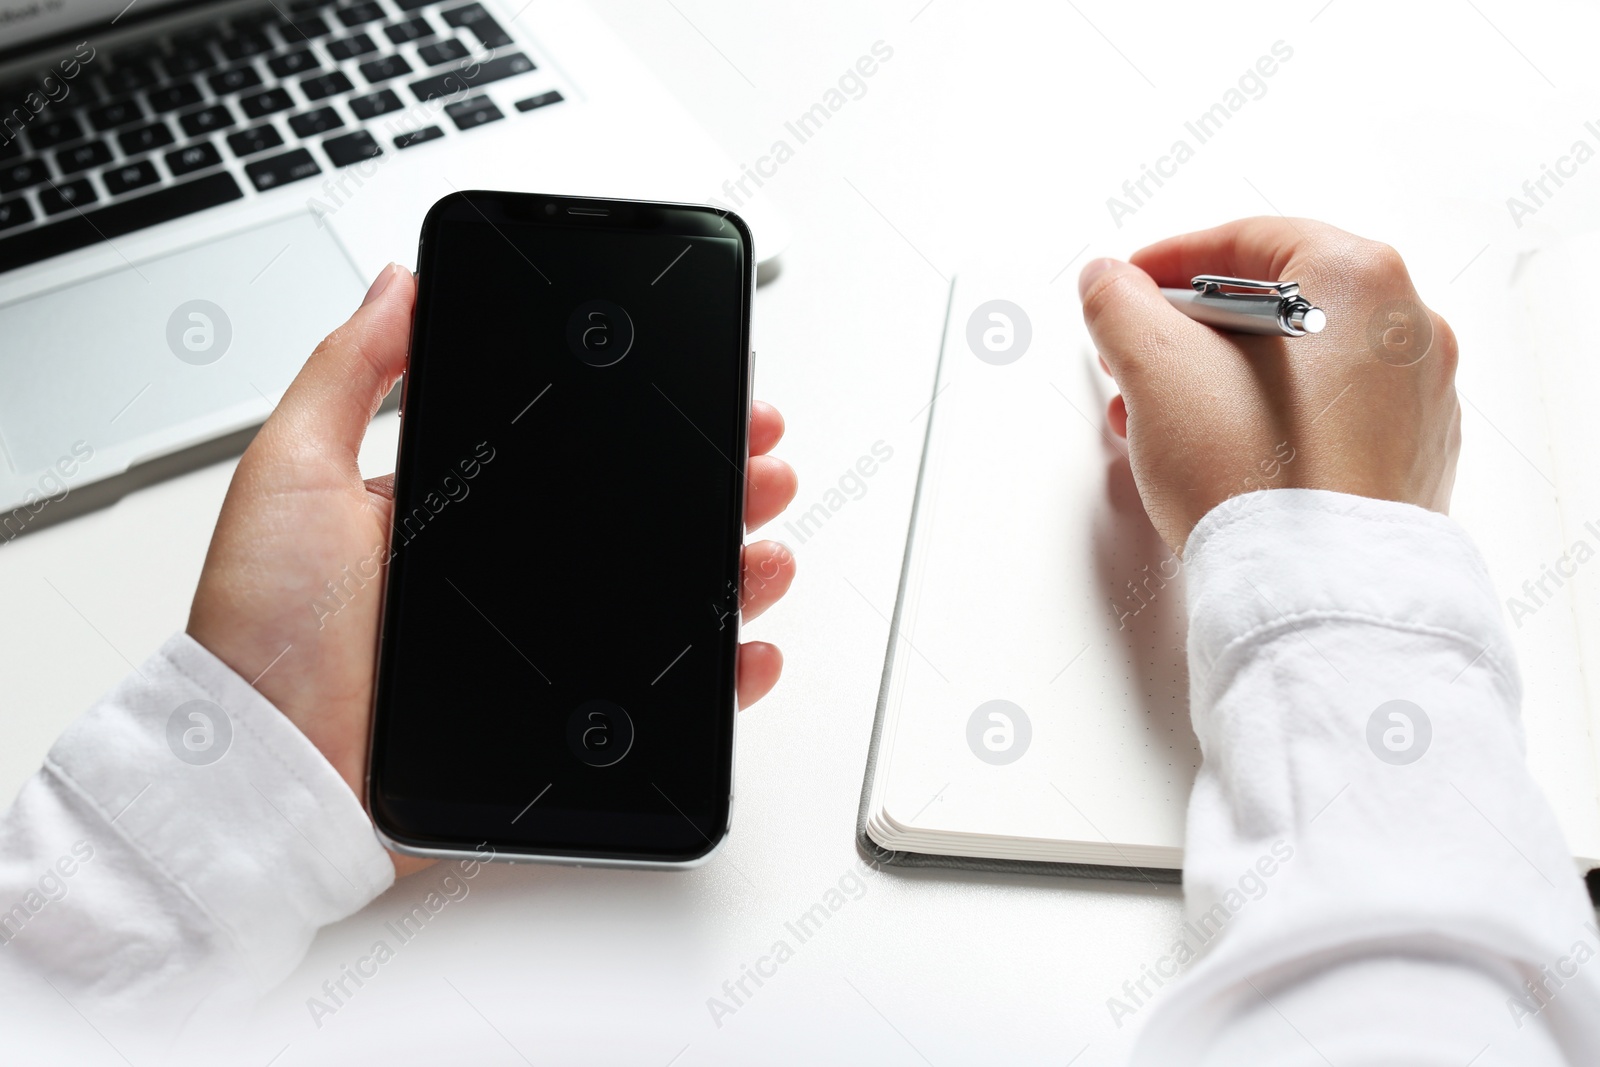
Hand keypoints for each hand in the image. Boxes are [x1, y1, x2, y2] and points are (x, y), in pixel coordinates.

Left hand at [187, 264, 797, 876]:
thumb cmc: (263, 634)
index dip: (637, 422)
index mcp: (452, 512)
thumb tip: (398, 282)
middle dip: (713, 482)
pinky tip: (748, 646)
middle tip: (760, 459)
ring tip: (766, 546)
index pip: (570, 453)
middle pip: (634, 522)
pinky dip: (718, 678)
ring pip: (662, 602)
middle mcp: (503, 577)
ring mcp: (536, 649)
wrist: (265, 775)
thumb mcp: (290, 472)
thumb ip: (347, 373)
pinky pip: (660, 701)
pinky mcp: (555, 725)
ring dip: (733, 567)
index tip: (694, 388)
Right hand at [1078, 217, 1459, 554]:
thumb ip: (1120, 306)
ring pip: (1302, 362)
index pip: (1248, 240)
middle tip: (1138, 357)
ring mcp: (1419, 397)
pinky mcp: (1413, 459)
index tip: (1128, 287)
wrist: (1318, 590)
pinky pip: (1329, 414)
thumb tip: (1109, 284)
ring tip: (1162, 418)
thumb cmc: (1258, 477)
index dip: (1170, 261)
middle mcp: (1407, 327)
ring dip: (1221, 378)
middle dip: (1191, 331)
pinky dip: (1269, 419)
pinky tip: (1217, 453)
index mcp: (1360, 279)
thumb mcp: (1156, 368)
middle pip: (1277, 301)